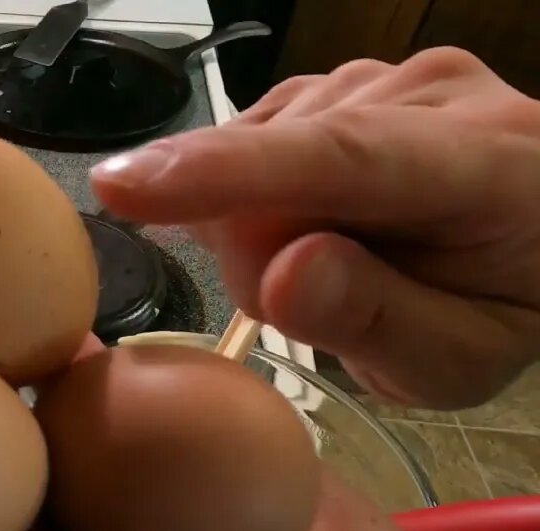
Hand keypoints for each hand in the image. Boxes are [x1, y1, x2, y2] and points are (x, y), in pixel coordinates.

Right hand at [92, 47, 539, 408]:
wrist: (529, 241)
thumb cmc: (498, 311)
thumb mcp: (454, 364)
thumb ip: (377, 322)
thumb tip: (281, 276)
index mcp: (487, 165)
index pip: (341, 157)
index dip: (228, 173)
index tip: (123, 188)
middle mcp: (431, 91)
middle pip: (276, 165)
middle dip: (257, 250)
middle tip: (310, 305)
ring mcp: (383, 74)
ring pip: (252, 150)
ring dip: (257, 225)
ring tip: (328, 262)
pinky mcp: (340, 80)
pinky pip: (250, 139)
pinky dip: (253, 196)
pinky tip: (304, 221)